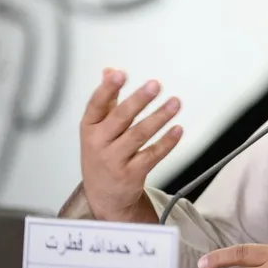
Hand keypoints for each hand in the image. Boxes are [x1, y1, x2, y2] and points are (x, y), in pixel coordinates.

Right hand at [79, 68, 182, 221]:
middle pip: (120, 118)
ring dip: (159, 117)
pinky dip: (167, 142)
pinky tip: (177, 129)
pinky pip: (152, 155)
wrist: (104, 197)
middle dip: (138, 100)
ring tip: (175, 102)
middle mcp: (99, 144)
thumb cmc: (101, 156)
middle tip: (155, 85)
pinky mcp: (132, 174)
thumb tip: (110, 70)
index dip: (108, 89)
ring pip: (139, 135)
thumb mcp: (96, 129)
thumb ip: (106, 100)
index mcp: (89, 128)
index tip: (121, 74)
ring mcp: (115, 160)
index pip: (96, 105)